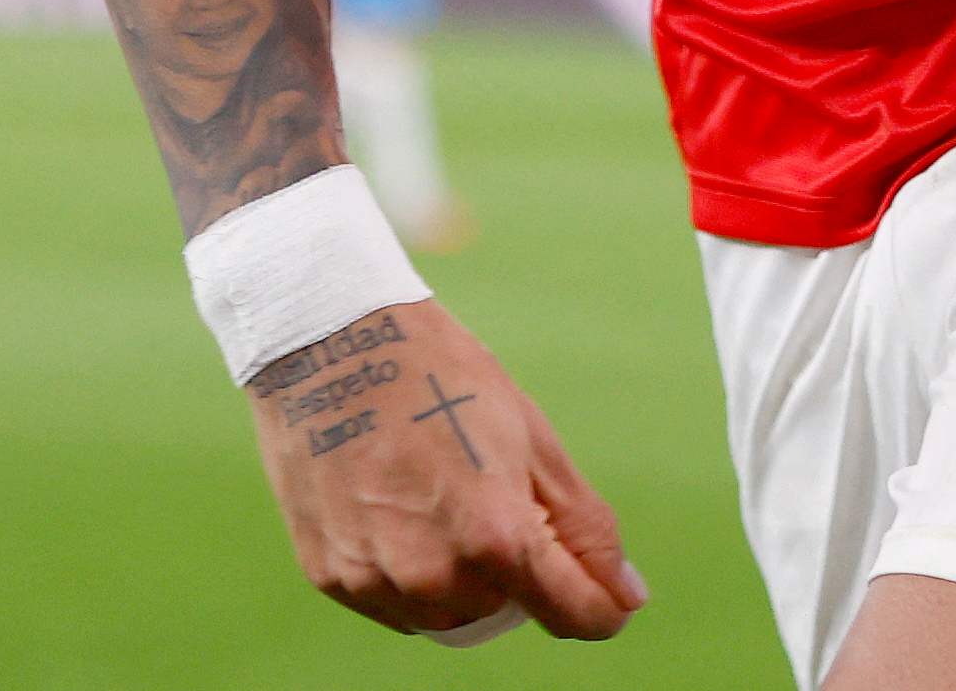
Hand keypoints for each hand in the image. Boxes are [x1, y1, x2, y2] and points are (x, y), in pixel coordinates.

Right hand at [245, 299, 645, 640]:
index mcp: (496, 534)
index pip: (572, 614)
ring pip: (447, 614)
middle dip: (510, 569)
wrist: (328, 340)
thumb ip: (583, 526)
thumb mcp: (530, 436)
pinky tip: (394, 508)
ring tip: (434, 497)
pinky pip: (393, 604)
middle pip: (503, 612)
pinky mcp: (331, 576)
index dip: (600, 609)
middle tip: (484, 494)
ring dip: (457, 577)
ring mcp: (376, 577)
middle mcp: (434, 571)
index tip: (606, 600)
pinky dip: (406, 573)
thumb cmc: (440, 376)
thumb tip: (627, 598)